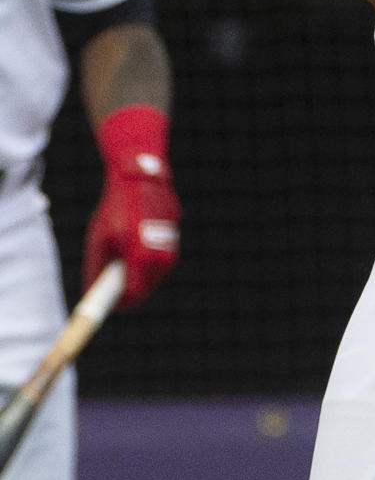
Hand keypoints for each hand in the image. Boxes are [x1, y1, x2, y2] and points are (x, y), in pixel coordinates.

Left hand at [84, 105, 179, 309]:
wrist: (139, 172)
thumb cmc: (115, 206)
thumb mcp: (99, 237)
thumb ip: (97, 266)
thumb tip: (93, 293)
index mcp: (136, 249)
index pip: (133, 291)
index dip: (123, 302)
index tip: (115, 307)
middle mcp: (158, 246)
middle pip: (150, 283)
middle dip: (136, 287)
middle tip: (120, 285)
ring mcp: (171, 236)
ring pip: (161, 268)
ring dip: (146, 271)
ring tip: (130, 259)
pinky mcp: (176, 227)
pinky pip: (166, 250)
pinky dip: (154, 252)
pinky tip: (142, 237)